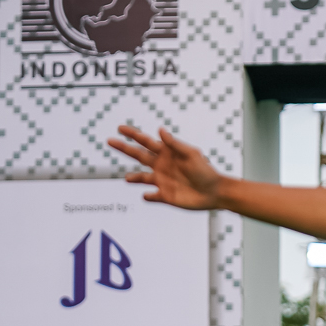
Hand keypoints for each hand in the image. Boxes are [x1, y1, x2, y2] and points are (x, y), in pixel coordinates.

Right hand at [109, 125, 227, 209]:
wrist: (215, 192)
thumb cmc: (206, 171)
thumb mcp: (191, 154)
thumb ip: (174, 144)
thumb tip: (160, 129)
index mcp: (167, 153)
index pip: (146, 142)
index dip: (133, 135)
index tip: (120, 128)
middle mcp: (162, 166)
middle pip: (138, 156)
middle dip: (124, 149)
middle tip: (110, 141)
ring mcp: (162, 181)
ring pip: (142, 178)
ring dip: (134, 178)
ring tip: (127, 179)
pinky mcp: (165, 196)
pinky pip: (152, 196)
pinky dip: (148, 196)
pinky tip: (146, 196)